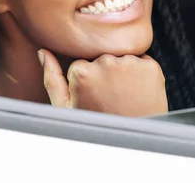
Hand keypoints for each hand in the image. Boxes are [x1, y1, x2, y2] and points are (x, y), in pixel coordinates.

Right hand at [38, 49, 167, 116]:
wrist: (134, 142)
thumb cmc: (97, 127)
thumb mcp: (66, 109)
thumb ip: (52, 78)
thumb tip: (43, 52)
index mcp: (81, 72)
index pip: (81, 63)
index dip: (86, 80)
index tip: (92, 95)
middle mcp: (105, 62)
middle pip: (101, 57)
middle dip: (104, 73)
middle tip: (109, 98)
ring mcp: (130, 63)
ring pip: (121, 57)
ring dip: (123, 71)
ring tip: (124, 96)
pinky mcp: (150, 67)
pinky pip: (142, 60)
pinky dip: (141, 72)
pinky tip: (137, 92)